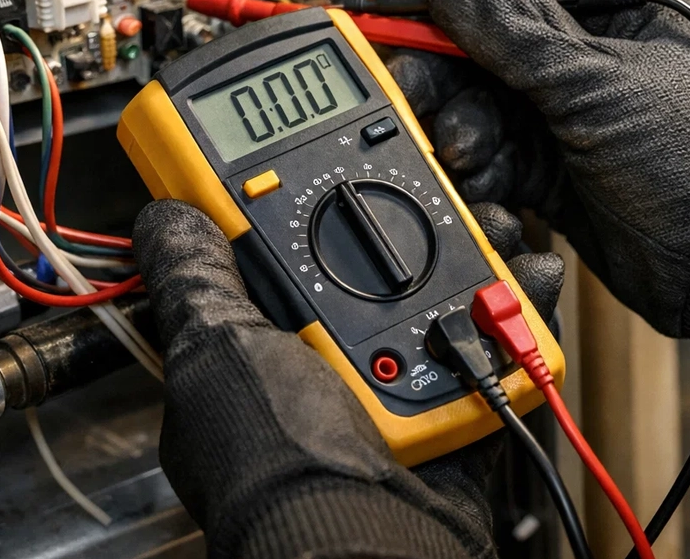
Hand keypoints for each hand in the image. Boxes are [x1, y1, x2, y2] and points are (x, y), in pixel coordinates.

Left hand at [132, 199, 562, 558]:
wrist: (361, 535)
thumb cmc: (276, 459)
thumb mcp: (214, 348)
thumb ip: (194, 279)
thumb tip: (166, 218)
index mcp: (257, 348)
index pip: (277, 257)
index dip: (302, 206)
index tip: (334, 168)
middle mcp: (323, 364)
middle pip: (369, 265)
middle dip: (404, 219)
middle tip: (429, 183)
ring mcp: (388, 382)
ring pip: (434, 295)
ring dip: (469, 251)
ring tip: (486, 217)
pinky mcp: (449, 404)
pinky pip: (486, 342)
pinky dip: (511, 307)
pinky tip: (522, 272)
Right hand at [386, 0, 689, 395]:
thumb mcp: (601, 85)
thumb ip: (517, 34)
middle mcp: (589, 45)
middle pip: (486, 33)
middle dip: (443, 63)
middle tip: (409, 84)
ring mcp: (567, 105)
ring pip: (480, 96)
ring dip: (459, 123)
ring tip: (460, 149)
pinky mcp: (550, 160)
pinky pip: (490, 149)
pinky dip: (477, 165)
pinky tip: (481, 180)